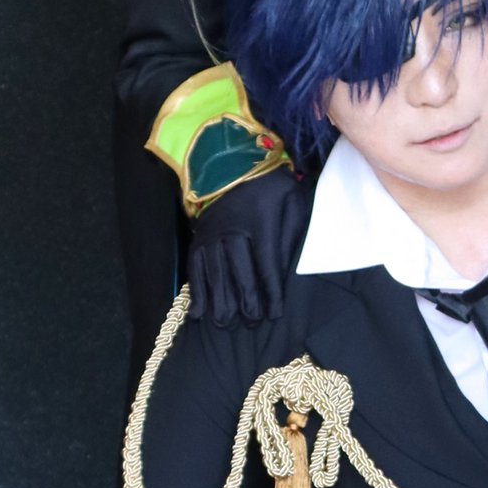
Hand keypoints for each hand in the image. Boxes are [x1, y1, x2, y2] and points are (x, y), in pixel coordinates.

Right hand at [186, 167, 307, 326]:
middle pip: (240, 273)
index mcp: (261, 222)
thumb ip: (291, 234)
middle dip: (246, 302)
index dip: (271, 292)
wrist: (233, 162)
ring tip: (226, 324)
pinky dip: (196, 292)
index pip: (267, 265)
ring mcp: (212, 235)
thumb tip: (287, 270)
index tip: (274, 314)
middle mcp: (233, 231)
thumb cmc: (271, 187)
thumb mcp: (292, 202)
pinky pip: (195, 269)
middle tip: (251, 324)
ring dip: (221, 302)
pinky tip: (199, 313)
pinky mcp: (198, 238)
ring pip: (216, 275)